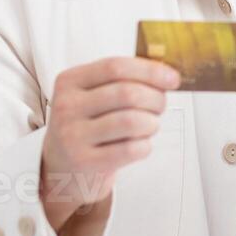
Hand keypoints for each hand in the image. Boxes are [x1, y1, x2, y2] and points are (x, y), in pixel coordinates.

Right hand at [39, 56, 179, 235]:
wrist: (63, 168)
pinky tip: (140, 145)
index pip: (115, 67)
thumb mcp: (94, 96)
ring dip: (152, 123)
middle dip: (155, 99)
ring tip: (149, 126)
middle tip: (160, 107)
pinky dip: (145, 146)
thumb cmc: (88, 125)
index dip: (150, 71)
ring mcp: (73, 135)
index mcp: (70, 81)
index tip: (172, 79)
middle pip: (127, 93)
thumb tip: (167, 76)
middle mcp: (67, 106)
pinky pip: (130, 149)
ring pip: (131, 121)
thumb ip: (124, 81)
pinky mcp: (84, 161)